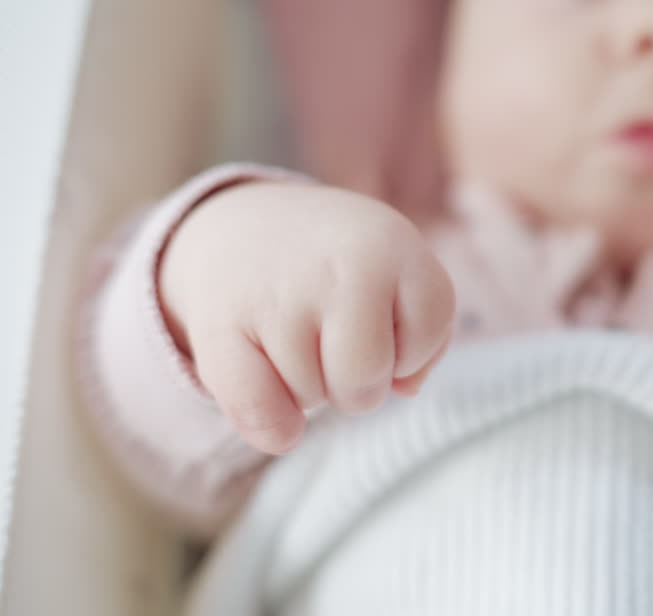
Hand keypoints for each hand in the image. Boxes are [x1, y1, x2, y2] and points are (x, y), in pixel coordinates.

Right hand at [160, 182, 455, 453]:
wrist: (240, 228)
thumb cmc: (338, 267)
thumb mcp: (397, 268)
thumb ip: (427, 331)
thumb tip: (404, 388)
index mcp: (392, 244)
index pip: (430, 327)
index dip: (413, 343)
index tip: (385, 320)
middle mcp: (338, 265)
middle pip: (367, 379)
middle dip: (360, 384)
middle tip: (337, 349)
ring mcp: (278, 297)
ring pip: (313, 400)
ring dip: (310, 388)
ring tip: (297, 338)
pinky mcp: (221, 328)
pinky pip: (262, 415)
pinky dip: (273, 425)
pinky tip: (272, 389)